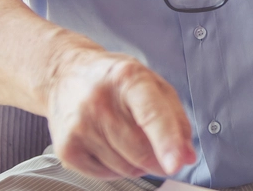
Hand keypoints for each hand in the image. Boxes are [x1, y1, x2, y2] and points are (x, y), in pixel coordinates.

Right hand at [45, 48, 195, 178]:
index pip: (151, 114)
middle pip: (140, 150)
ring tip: (129, 137)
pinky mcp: (65, 149)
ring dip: (138, 164)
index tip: (177, 162)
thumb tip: (187, 155)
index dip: (167, 141)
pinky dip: (117, 168)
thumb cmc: (113, 81)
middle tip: (165, 155)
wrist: (64, 76)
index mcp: (128, 78)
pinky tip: (111, 145)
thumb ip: (176, 118)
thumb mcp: (153, 84)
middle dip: (160, 160)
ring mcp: (79, 127)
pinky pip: (105, 175)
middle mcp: (99, 101)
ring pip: (126, 167)